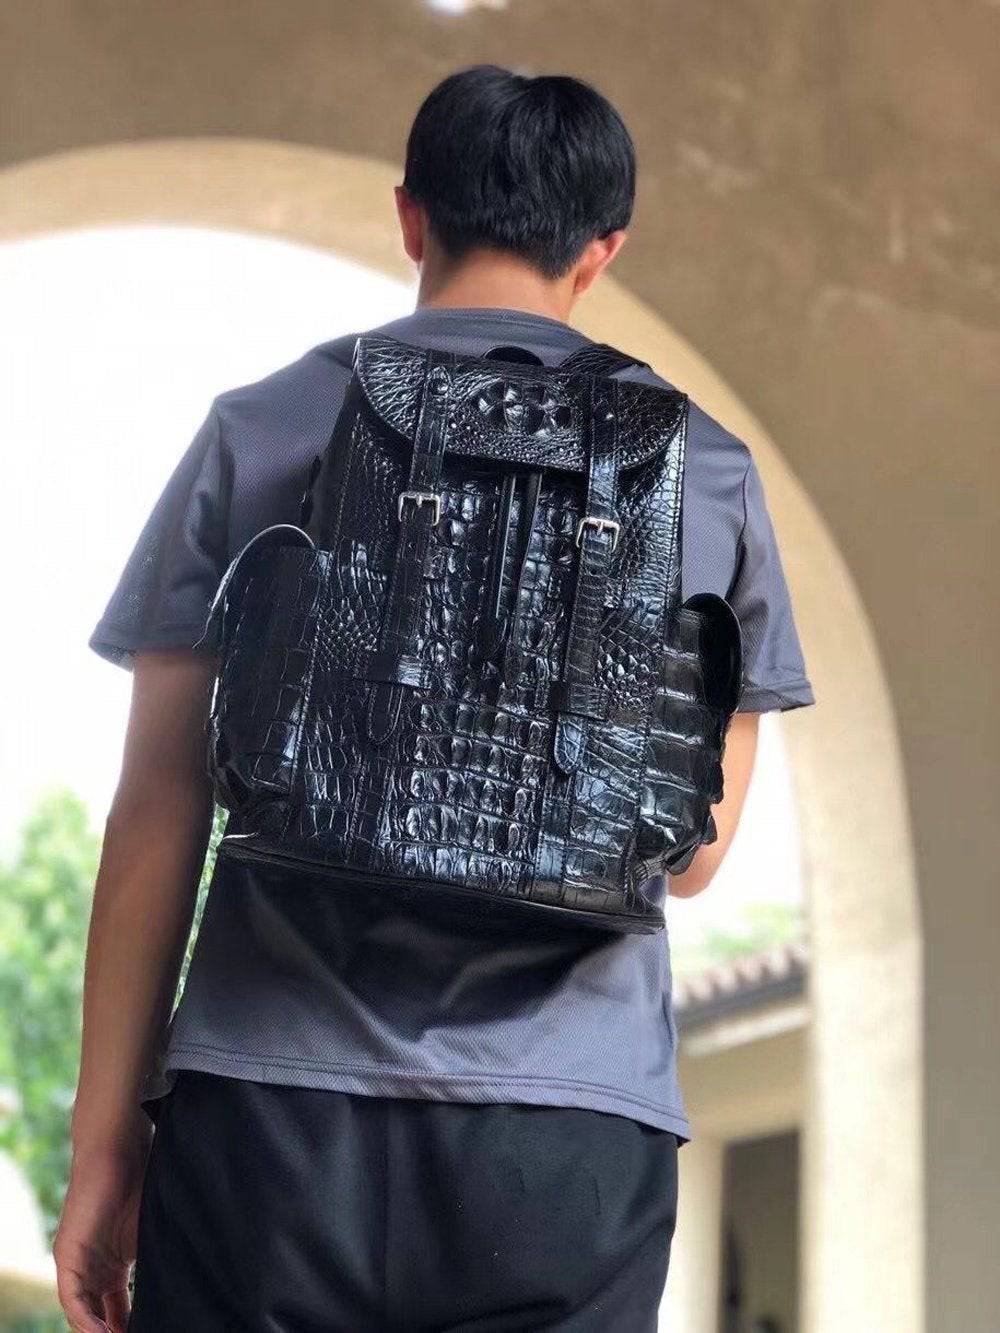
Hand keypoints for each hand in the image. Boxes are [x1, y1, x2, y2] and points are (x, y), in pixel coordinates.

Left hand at [54, 1135, 150, 1332]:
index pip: (117, 1307)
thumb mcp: (152, 1229)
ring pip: (83, 1312)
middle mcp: (90, 1267)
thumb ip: (157, 1258)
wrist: (120, 1146)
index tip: (153, 1330)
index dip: (130, 1324)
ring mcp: (77, 1261)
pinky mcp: (68, 1254)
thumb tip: (187, 1283)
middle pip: (99, 1315)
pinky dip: (85, 1320)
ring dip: (99, 1332)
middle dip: (116, 1331)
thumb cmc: (142, 1178)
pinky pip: (72, 1299)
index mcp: (111, 1264)